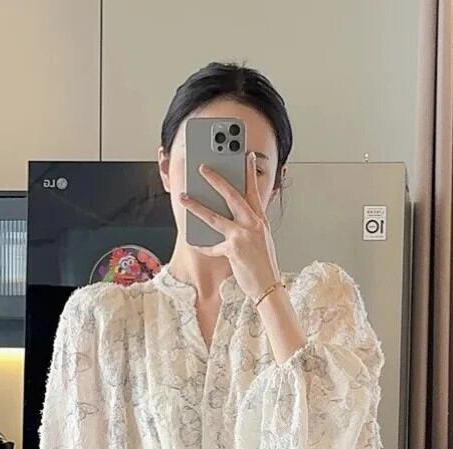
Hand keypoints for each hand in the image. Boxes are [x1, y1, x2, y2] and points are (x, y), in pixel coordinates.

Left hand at [179, 152, 281, 300]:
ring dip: (196, 206)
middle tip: (203, 168)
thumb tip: (233, 214)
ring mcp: (242, 236)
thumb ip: (250, 224)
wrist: (268, 287)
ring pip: (215, 217)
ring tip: (184, 197)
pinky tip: (193, 241)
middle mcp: (253, 224)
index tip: (246, 156)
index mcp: (260, 220)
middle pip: (232, 196)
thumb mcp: (262, 239)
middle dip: (216, 179)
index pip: (254, 191)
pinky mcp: (232, 250)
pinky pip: (212, 245)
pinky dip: (202, 245)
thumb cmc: (264, 264)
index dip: (250, 172)